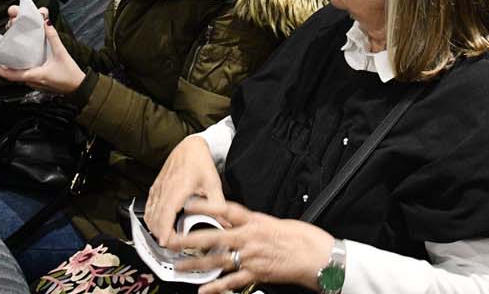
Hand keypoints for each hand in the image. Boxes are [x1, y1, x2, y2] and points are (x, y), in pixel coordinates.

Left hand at [0, 8, 85, 94]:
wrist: (79, 88)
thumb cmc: (70, 74)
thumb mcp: (62, 54)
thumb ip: (53, 38)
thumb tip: (46, 23)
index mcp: (35, 76)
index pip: (13, 76)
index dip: (0, 71)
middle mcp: (32, 82)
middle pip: (13, 76)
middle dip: (4, 67)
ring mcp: (36, 84)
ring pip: (19, 77)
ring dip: (12, 69)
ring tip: (7, 57)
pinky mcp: (40, 84)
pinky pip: (26, 77)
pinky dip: (20, 70)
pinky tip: (22, 62)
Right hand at [145, 135, 224, 242]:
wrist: (190, 146)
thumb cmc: (201, 163)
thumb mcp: (213, 184)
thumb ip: (218, 206)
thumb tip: (225, 225)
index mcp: (178, 188)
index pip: (166, 215)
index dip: (165, 232)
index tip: (170, 244)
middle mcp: (165, 189)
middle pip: (155, 218)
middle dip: (161, 235)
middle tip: (173, 246)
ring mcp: (158, 188)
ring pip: (150, 214)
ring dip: (155, 229)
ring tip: (168, 239)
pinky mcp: (155, 188)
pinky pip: (148, 207)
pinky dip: (151, 219)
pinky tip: (158, 226)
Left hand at [165, 198, 334, 293]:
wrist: (317, 255)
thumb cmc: (300, 237)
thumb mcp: (273, 223)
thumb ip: (251, 223)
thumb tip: (233, 222)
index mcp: (255, 221)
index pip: (226, 210)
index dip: (205, 206)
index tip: (188, 203)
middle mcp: (250, 238)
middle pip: (214, 237)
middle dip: (190, 240)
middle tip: (172, 240)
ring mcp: (251, 257)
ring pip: (218, 260)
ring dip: (196, 265)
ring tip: (179, 267)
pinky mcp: (257, 274)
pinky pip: (232, 282)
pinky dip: (217, 287)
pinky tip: (204, 291)